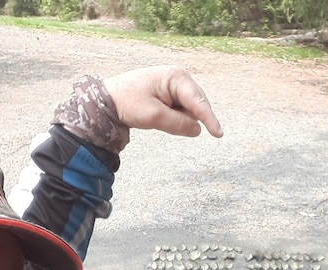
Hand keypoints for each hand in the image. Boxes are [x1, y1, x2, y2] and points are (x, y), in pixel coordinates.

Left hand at [104, 65, 222, 138]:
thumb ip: (178, 124)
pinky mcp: (171, 95)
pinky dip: (174, 118)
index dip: (209, 119)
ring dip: (178, 119)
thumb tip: (198, 130)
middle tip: (160, 119)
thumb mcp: (153, 116)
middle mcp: (180, 79)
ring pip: (189, 111)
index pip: (198, 102)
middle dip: (186, 118)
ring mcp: (176, 86)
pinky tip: (158, 114)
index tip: (218, 134)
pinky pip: (181, 112)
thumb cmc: (128, 102)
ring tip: (155, 115)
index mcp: (176, 77)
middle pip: (196, 106)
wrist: (109, 99)